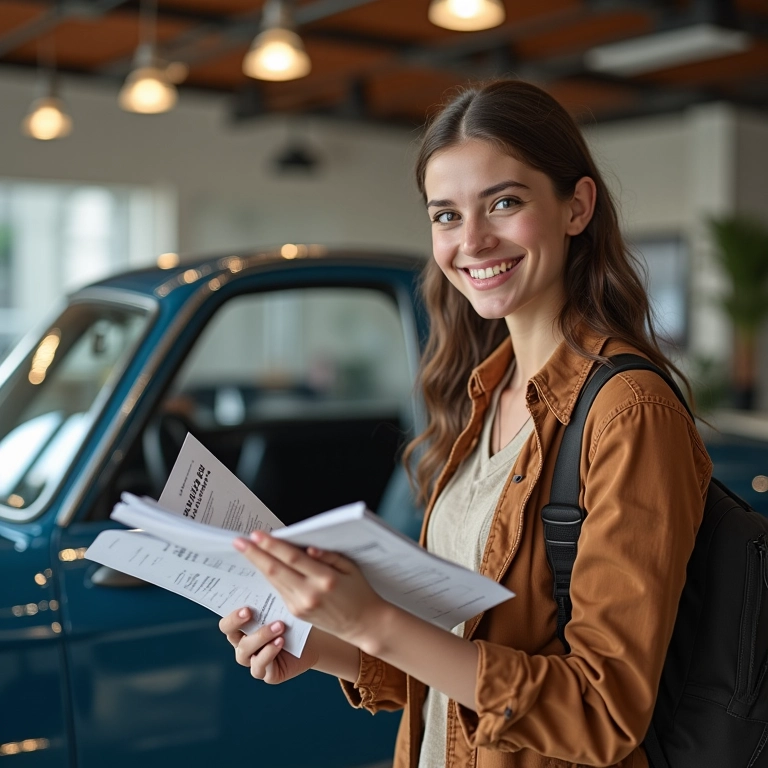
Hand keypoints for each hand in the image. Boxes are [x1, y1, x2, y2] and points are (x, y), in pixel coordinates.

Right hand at [218, 607, 317, 683]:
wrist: (312, 643)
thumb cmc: (292, 622)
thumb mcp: (279, 611)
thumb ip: (267, 603)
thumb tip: (262, 585)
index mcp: (242, 629)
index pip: (226, 624)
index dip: (232, 617)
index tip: (246, 608)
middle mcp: (244, 645)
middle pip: (231, 636)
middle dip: (238, 623)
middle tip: (250, 611)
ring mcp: (253, 661)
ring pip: (245, 651)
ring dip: (260, 636)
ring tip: (279, 626)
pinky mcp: (266, 674)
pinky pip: (259, 666)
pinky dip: (269, 652)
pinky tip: (280, 641)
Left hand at [232, 533, 386, 647]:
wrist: (363, 624)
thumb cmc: (360, 591)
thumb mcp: (351, 567)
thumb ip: (329, 555)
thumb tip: (307, 548)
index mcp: (326, 579)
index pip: (292, 559)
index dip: (273, 546)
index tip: (257, 534)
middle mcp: (310, 594)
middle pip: (275, 571)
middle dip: (254, 554)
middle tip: (238, 541)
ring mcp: (301, 606)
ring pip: (273, 582)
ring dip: (257, 565)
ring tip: (245, 549)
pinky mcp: (296, 613)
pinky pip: (279, 590)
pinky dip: (268, 576)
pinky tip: (261, 565)